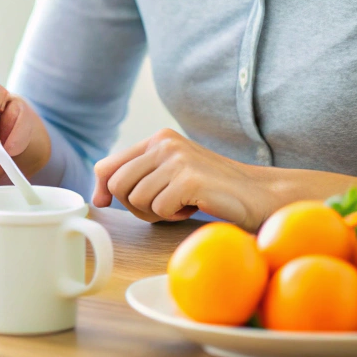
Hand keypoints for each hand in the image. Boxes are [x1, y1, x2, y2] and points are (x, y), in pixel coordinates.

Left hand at [92, 129, 282, 228]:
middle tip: (162, 207)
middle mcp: (164, 143)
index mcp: (158, 139)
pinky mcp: (188, 179)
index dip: (101, 189)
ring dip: (157, 213)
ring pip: (135, 200)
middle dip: (134, 206)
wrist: (259, 194)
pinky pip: (158, 209)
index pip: (106, 166)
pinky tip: (193, 207)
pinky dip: (173, 217)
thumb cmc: (212, 190)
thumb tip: (98, 197)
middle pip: (116, 186)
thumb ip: (139, 176)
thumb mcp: (171, 174)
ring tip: (182, 205)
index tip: (105, 204)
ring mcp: (176, 159)